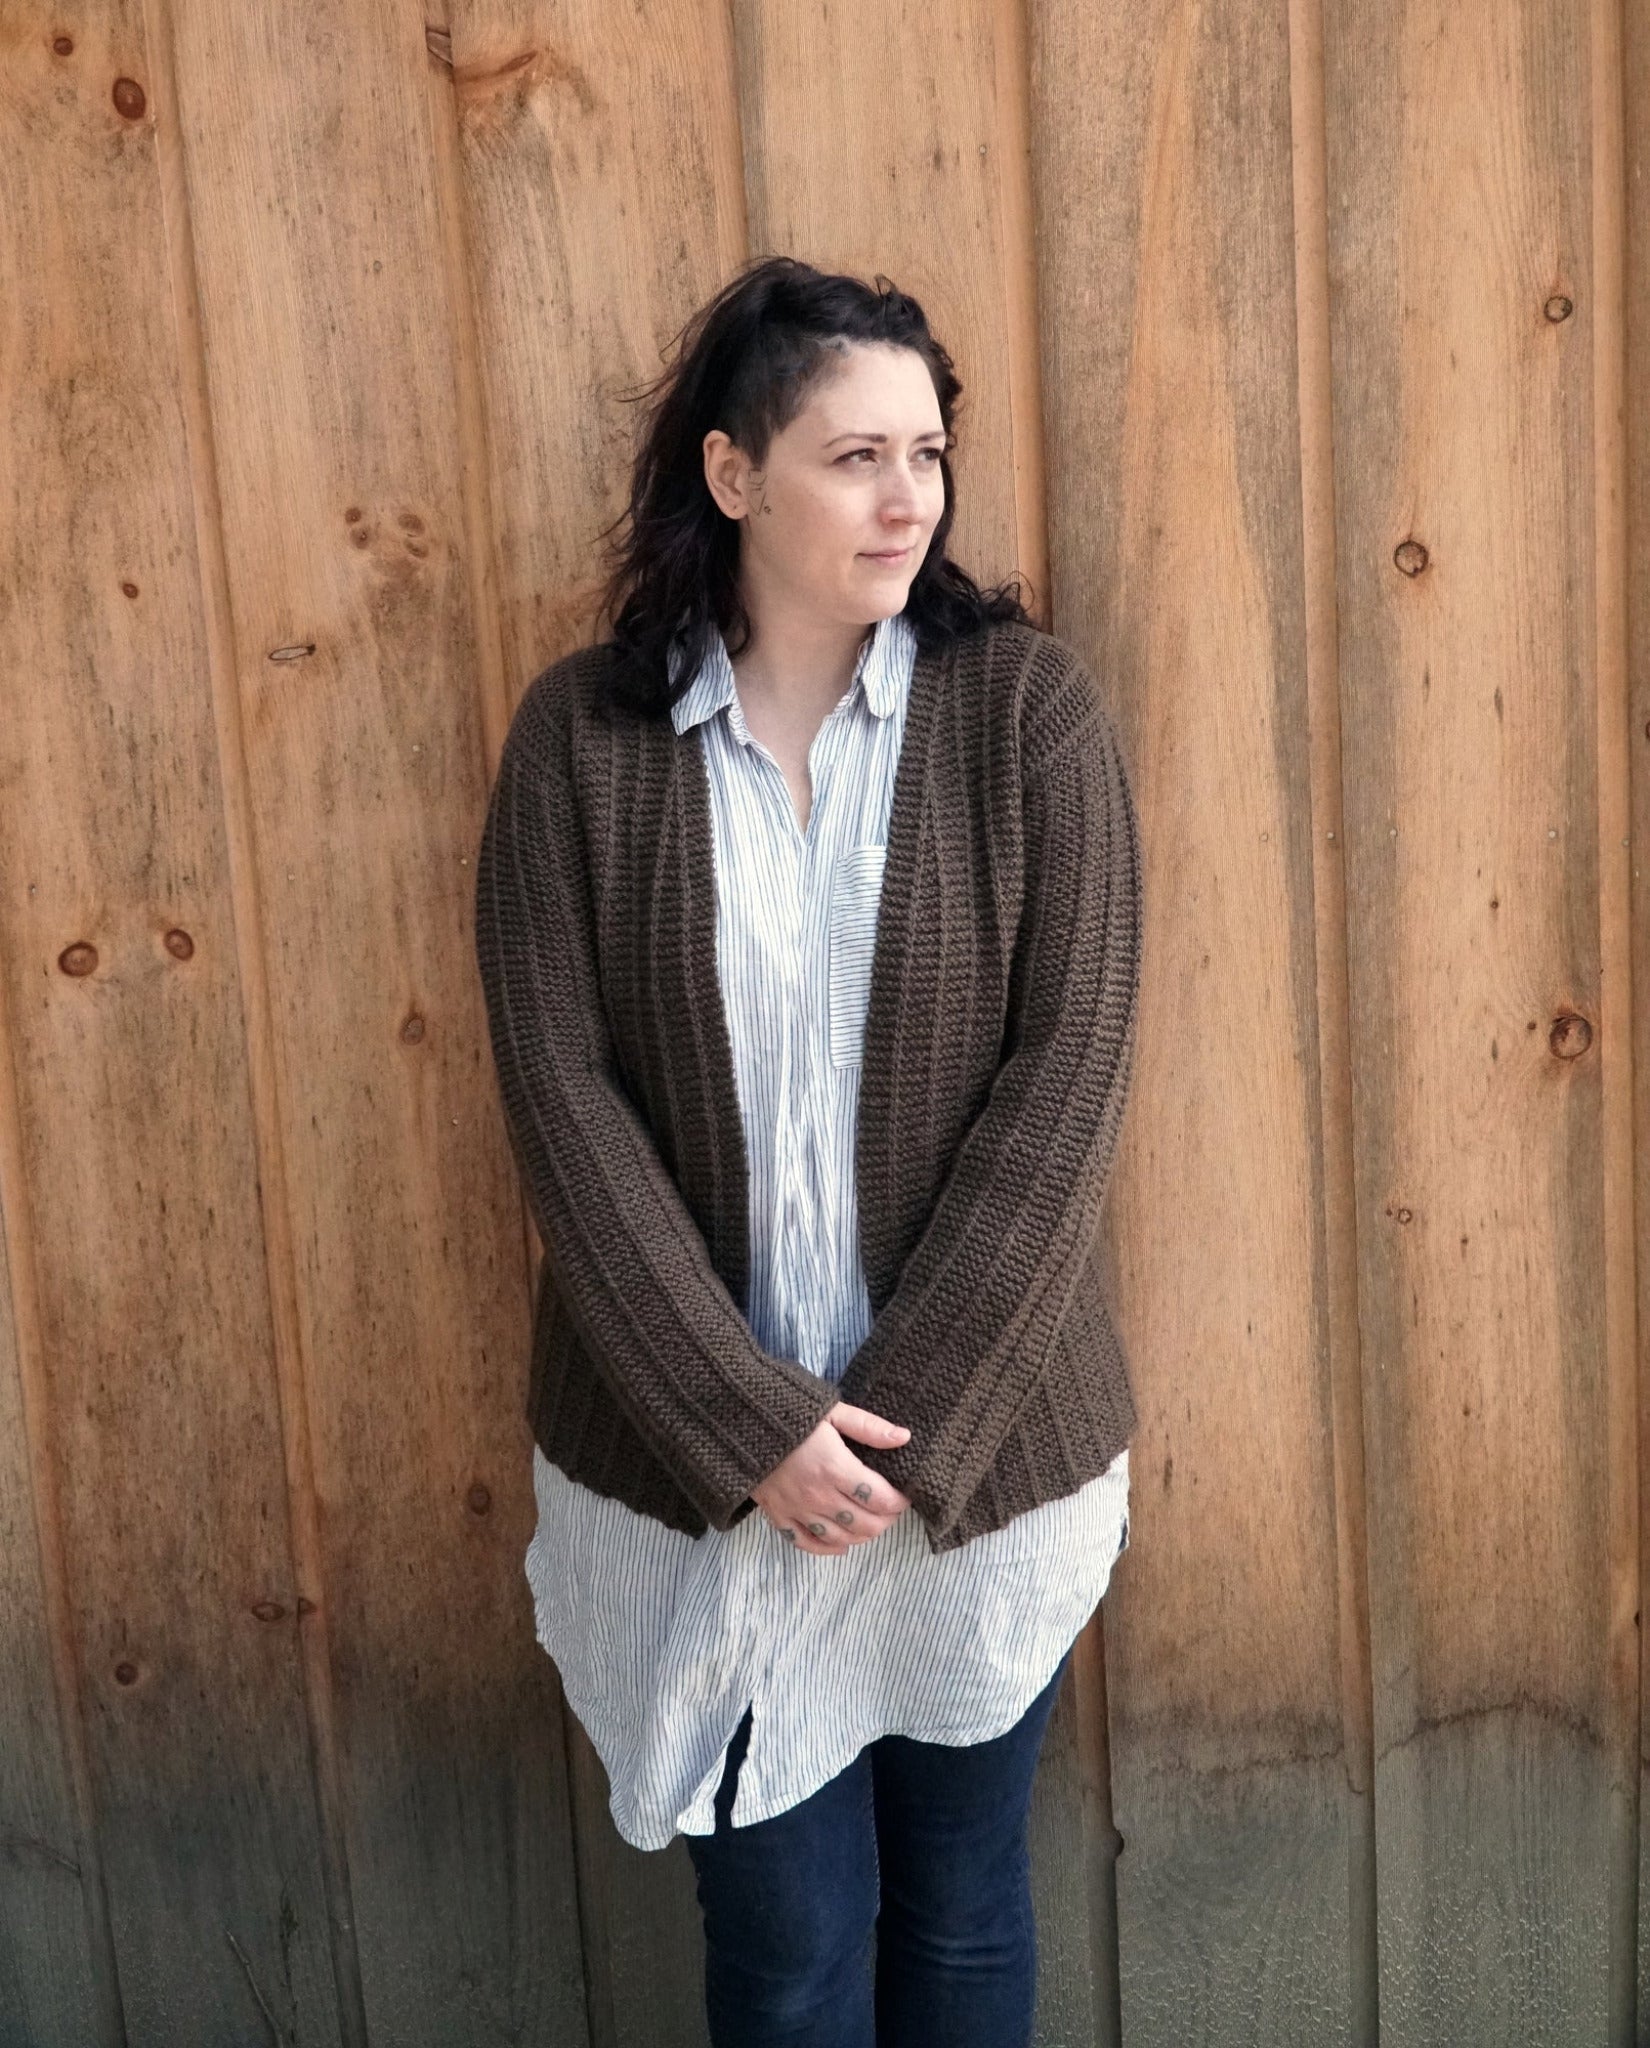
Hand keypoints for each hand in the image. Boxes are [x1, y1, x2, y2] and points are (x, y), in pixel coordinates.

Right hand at [749, 1401, 912, 1554]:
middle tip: (890, 1509)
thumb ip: (869, 1427)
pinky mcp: (778, 1515)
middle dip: (886, 1520)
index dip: (899, 1502)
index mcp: (835, 1468)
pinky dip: (828, 1549)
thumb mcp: (832, 1411)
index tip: (904, 1494)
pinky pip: (807, 1544)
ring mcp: (797, 1509)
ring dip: (862, 1536)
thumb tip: (904, 1437)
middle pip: (865, 1524)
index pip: (880, 1499)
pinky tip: (841, 1543)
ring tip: (871, 1523)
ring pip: (840, 1539)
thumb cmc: (789, 1412)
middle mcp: (818, 1495)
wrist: (739, 1422)